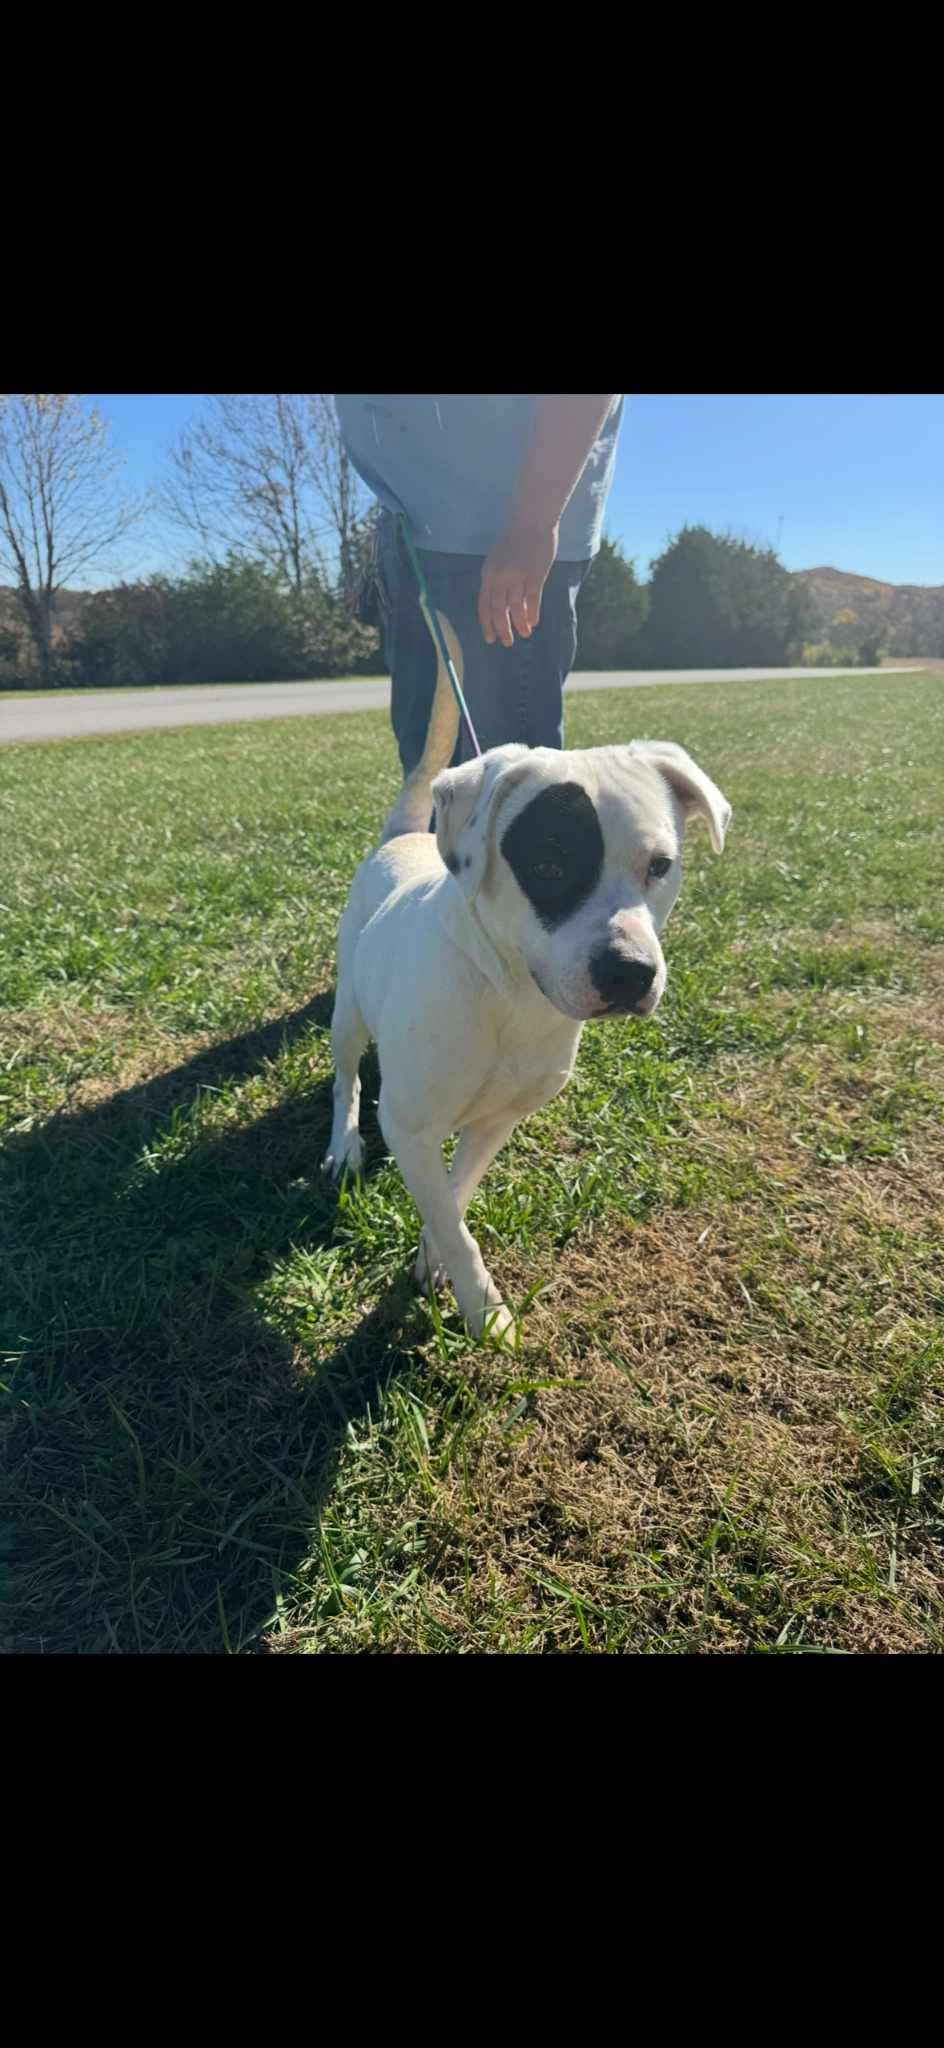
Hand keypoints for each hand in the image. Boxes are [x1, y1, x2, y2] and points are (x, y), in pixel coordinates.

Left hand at [478, 523, 558, 646]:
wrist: (531, 517)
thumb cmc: (516, 535)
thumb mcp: (499, 557)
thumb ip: (499, 577)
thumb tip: (502, 599)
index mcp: (489, 573)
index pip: (484, 604)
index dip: (487, 623)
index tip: (490, 638)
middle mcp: (500, 577)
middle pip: (498, 610)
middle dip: (502, 629)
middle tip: (507, 643)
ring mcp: (517, 576)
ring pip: (515, 608)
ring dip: (519, 624)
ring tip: (524, 635)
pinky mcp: (535, 574)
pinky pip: (532, 599)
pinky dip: (532, 613)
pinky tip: (534, 622)